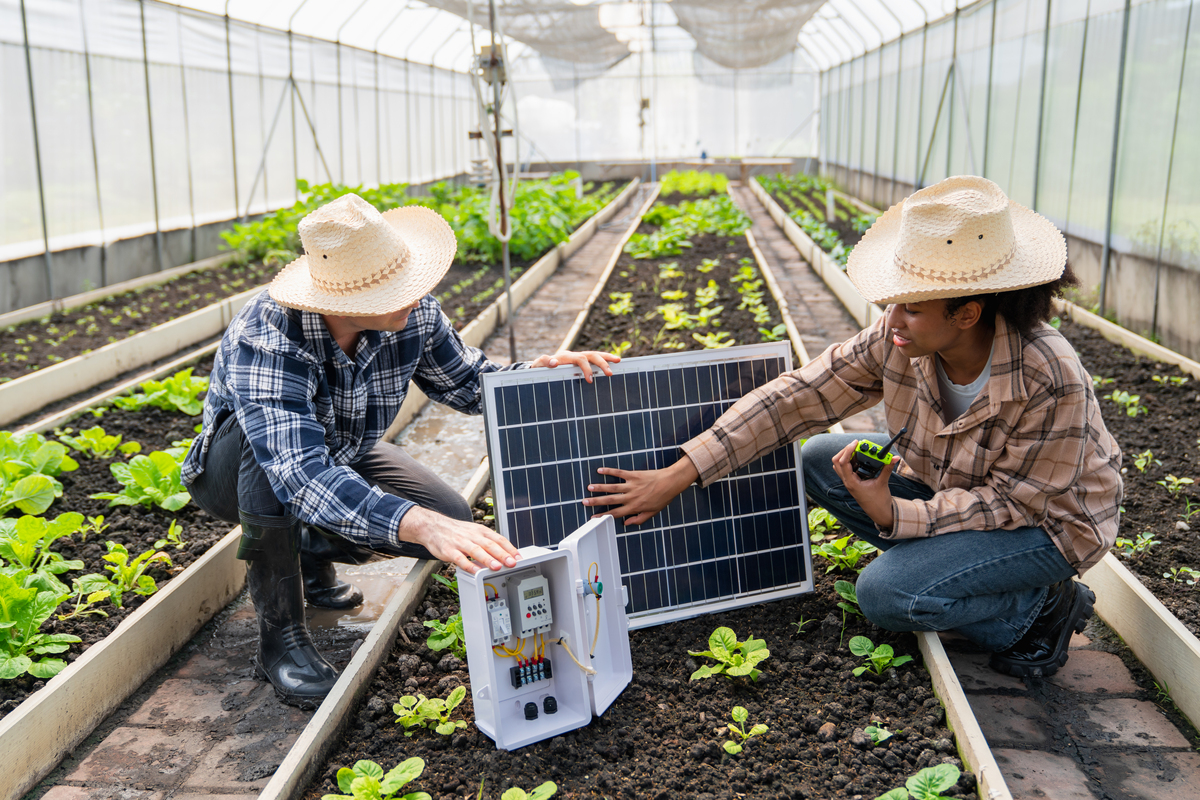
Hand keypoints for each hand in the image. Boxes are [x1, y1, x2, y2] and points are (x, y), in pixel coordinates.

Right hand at [400, 506, 518, 574]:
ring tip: (497, 566)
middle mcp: (472, 536)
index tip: (519, 558)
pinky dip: (468, 565)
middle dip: (502, 554)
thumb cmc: (457, 532)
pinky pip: (460, 559)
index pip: (498, 539)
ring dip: (488, 559)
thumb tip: (505, 554)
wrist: (433, 526)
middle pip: (490, 544)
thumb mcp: (474, 532)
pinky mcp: (449, 551)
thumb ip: (488, 542)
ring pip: (476, 551)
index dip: (510, 548)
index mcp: (480, 531)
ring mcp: (460, 543)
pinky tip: (475, 571)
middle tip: (512, 563)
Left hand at [529, 350, 619, 382]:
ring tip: (619, 361)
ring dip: (607, 358)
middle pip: (591, 355)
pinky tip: (614, 364)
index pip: (580, 359)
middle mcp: (574, 355)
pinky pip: (594, 360)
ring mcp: (578, 357)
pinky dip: (604, 360)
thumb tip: (554, 363)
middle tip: (609, 373)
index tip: (590, 380)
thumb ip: (544, 362)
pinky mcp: (581, 362)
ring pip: (595, 355)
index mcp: (565, 356)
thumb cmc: (540, 367)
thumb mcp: (538, 365)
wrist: (541, 366)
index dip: (586, 368)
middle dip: (602, 363)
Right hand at [582, 457, 699, 525]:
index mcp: (634, 507)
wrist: (670, 483)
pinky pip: (619, 472)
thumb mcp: (652, 512)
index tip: (593, 517)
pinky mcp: (633, 475)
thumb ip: (639, 519)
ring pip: (612, 487)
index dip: (603, 516)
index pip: (615, 513)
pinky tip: (600, 470)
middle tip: (585, 502)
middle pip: (610, 500)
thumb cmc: (662, 497)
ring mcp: (631, 485)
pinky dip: (609, 471)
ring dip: (600, 487)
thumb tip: (626, 523)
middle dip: (596, 502)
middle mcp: (631, 497)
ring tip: (589, 487)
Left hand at [830, 440, 896, 530]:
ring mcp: (849, 482)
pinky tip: (861, 458)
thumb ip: (887, 468)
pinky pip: (847, 469)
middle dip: (845, 451)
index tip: (856, 442)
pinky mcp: (852, 482)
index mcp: (851, 482)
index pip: (843, 462)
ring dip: (847, 456)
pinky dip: (851, 461)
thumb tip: (894, 458)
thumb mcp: (883, 483)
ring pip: (840, 465)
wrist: (880, 513)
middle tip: (856, 445)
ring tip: (859, 450)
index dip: (848, 450)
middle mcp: (847, 482)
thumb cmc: (879, 501)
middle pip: (837, 462)